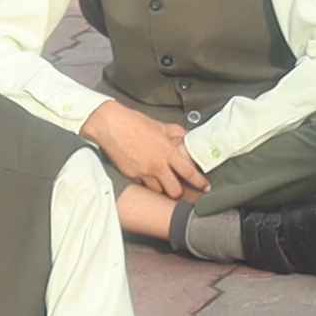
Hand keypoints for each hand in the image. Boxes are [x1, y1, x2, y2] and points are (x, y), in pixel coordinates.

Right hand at [84, 101, 212, 201]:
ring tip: (163, 183)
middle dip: (179, 192)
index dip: (199, 182)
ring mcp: (143, 172)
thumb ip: (174, 132)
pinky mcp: (131, 175)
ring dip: (162, 189)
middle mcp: (157, 165)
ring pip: (158, 191)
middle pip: (174, 191)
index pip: (189, 172)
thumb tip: (184, 136)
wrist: (111, 125)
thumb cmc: (133, 123)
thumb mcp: (159, 125)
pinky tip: (147, 176)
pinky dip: (147, 183)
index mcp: (167, 152)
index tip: (204, 186)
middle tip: (181, 189)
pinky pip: (143, 185)